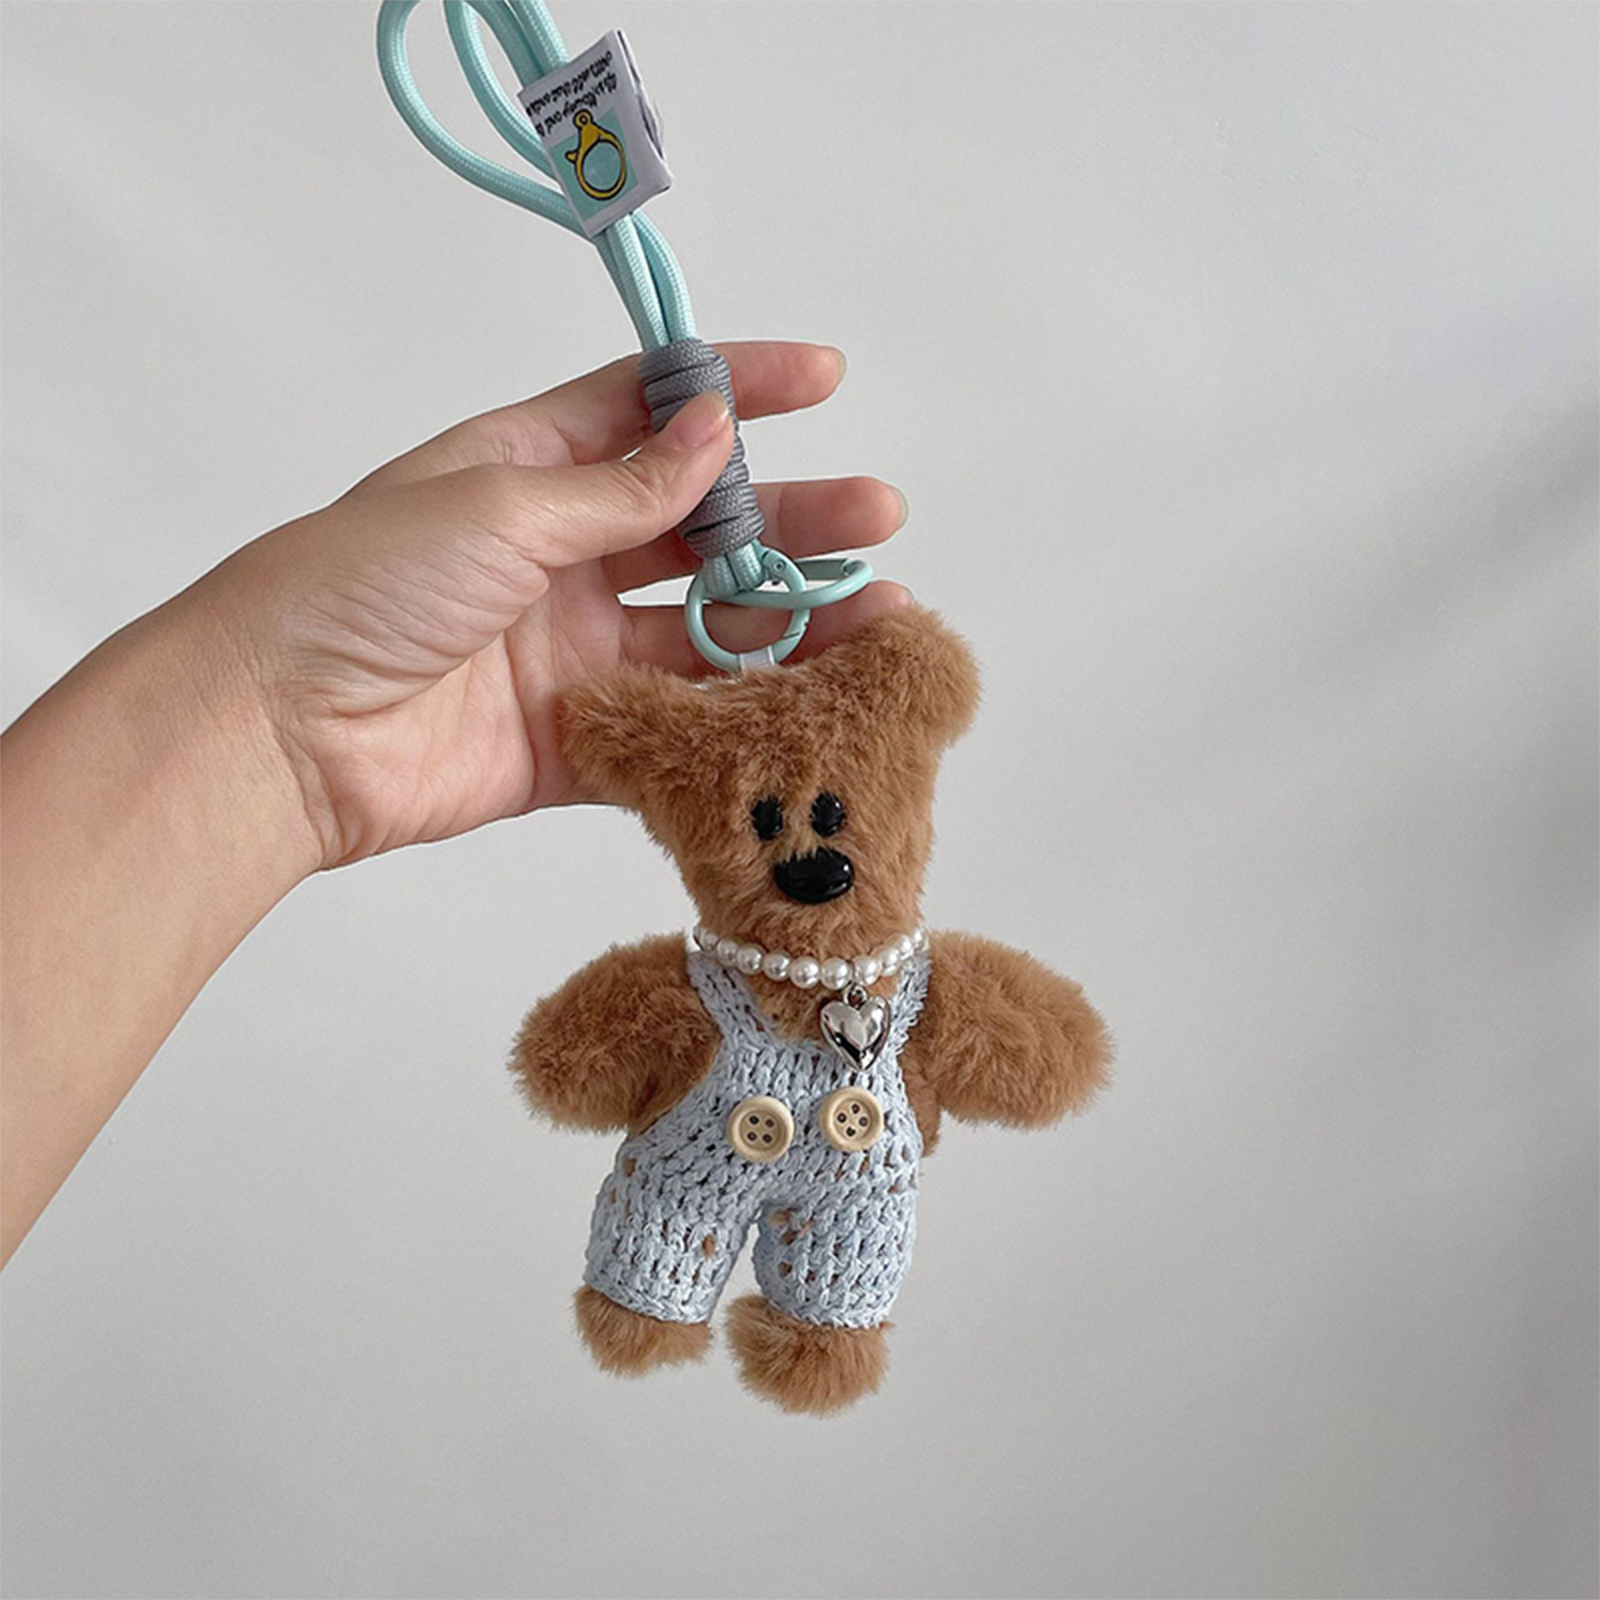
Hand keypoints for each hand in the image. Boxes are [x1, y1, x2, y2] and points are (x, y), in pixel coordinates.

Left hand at [194, 342, 907, 868]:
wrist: (282, 733)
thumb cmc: (362, 585)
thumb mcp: (497, 508)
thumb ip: (618, 489)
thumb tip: (714, 436)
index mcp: (527, 470)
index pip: (650, 412)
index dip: (735, 391)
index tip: (821, 378)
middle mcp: (558, 556)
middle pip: (698, 527)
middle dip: (790, 519)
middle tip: (876, 516)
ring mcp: (572, 651)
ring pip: (704, 630)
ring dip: (789, 620)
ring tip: (880, 613)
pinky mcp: (578, 739)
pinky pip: (678, 722)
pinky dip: (740, 712)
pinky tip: (810, 698)